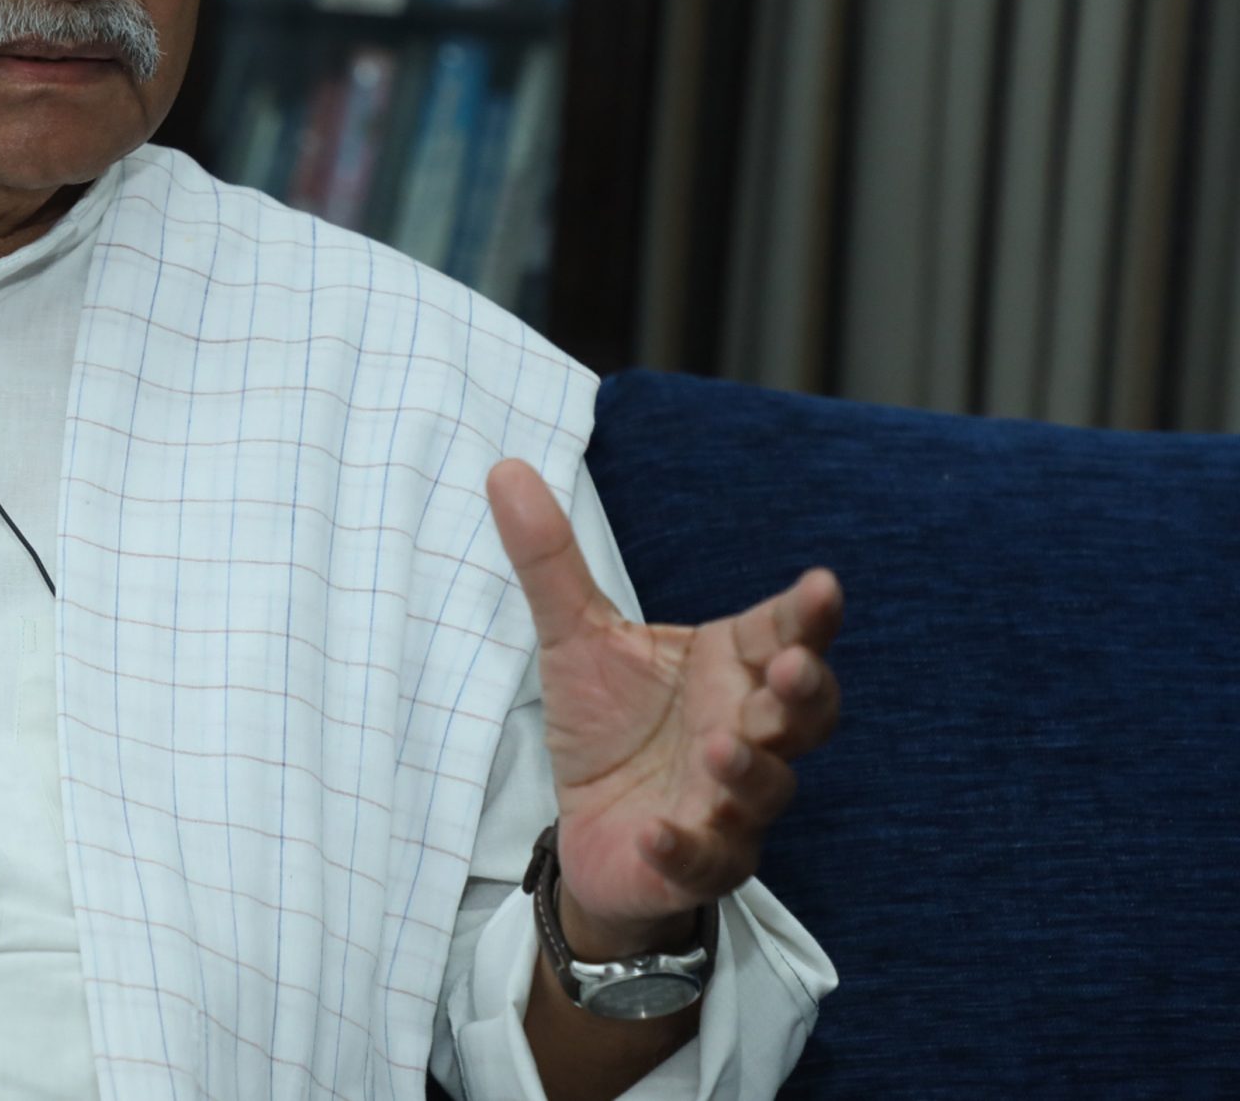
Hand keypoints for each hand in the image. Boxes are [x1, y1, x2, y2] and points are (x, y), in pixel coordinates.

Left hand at [485, 460, 841, 950]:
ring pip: (766, 788)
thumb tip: (504, 466)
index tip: (822, 586)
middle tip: (792, 667)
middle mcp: (746, 731)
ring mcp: (732, 802)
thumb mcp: (573, 636)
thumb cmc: (608, 726)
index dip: (808, 614)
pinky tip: (658, 831)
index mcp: (730, 669)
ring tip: (721, 749)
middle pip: (803, 714)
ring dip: (749, 769)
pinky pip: (706, 858)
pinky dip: (686, 846)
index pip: (784, 633)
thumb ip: (550, 559)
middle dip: (805, 692)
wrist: (589, 829)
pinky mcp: (699, 860)